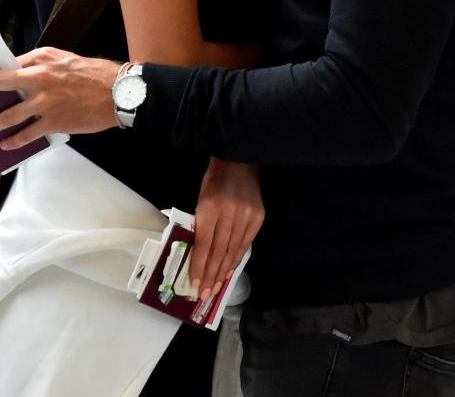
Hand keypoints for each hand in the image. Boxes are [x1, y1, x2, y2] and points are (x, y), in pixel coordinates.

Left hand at [0, 47, 119, 143]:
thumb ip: (40, 62)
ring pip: (9, 114)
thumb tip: (16, 70)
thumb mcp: (64, 57)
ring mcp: (45, 103)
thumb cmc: (92, 74)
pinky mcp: (54, 122)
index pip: (7, 64)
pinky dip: (15, 141)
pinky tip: (7, 144)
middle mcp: (39, 80)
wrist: (117, 93)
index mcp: (42, 61)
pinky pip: (27, 134)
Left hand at [189, 158, 264, 300]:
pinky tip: (229, 270)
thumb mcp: (200, 199)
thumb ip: (200, 225)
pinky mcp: (258, 217)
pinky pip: (245, 243)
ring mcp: (246, 215)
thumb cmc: (213, 180)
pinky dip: (236, 259)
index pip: (205, 244)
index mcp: (209, 207)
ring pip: (233, 250)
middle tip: (205, 293)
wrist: (238, 161)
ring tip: (216, 287)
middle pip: (220, 251)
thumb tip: (198, 256)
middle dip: (211, 274)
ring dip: (224, 271)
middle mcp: (229, 213)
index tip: (195, 284)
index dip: (200, 266)